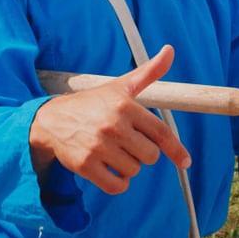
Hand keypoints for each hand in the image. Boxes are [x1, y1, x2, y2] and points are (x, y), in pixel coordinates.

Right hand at [29, 45, 191, 194]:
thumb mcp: (120, 86)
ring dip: (128, 167)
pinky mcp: (86, 165)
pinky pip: (116, 186)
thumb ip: (149, 72)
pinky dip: (118, 184)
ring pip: (134, 171)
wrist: (52, 119)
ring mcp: (98, 146)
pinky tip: (111, 171)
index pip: (160, 133)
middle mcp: (113, 125)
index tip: (185, 161)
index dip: (176, 149)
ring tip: (113, 152)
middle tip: (126, 142)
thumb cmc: (93, 103)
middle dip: (142, 153)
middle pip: (150, 156)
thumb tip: (171, 50)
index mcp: (125, 106)